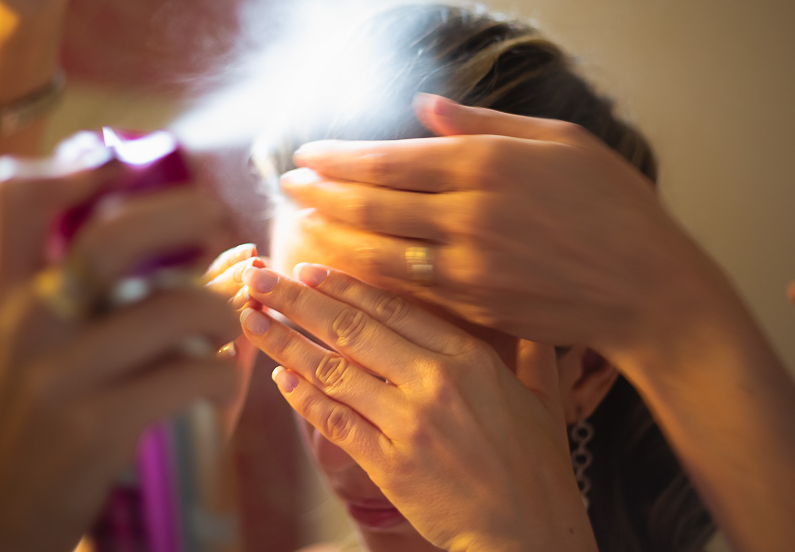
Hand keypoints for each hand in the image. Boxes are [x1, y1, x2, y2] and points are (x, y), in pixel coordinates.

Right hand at [0, 153, 241, 551]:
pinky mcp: (96, 426)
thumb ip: (86, 304)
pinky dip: (224, 377)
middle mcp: (27, 322)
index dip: (75, 168)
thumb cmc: (24, 433)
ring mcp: (60, 373)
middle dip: (187, 214)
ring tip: (228, 332)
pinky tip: (218, 389)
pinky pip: (193, 373)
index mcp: (6, 297)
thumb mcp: (28, 355)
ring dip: (224, 315)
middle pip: (116, 235)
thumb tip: (202, 255)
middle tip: (219, 226)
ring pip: (178, 307)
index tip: (121, 168)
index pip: (16, 197)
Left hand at [238, 264, 595, 551]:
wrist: (526, 532)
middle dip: (297, 300)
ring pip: (332, 371)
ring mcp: (407, 423)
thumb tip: (535, 318)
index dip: (342, 287)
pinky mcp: (388, 463)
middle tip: (258, 278)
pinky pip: (334, 421)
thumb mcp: (544, 398)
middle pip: (351, 329)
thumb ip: (532, 350)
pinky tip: (280, 377)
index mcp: (468, 357)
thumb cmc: (536, 466)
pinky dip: (303, 397)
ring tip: (250, 320)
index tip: (308, 268)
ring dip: (285, 342)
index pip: (391, 308)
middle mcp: (433, 382)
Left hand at [283, 94, 744, 364]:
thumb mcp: (559, 141)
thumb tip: (424, 106)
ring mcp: (469, 264)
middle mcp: (469, 213)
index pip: (390, 158)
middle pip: (372, 204)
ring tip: (299, 223)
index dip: (340, 157)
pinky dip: (366, 276)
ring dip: (332, 236)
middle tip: (288, 184)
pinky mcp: (474, 305)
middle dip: (322, 193)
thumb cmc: (612, 204)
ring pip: (378, 251)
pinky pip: (404, 289)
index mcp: (487, 164)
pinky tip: (342, 267)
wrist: (647, 288)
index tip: (307, 153)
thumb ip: (485, 125)